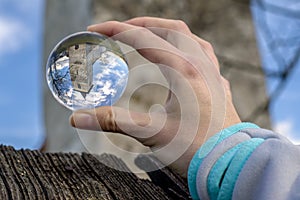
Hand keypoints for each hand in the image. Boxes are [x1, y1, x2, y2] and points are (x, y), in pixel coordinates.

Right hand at [69, 17, 240, 176]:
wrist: (230, 164)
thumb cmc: (195, 149)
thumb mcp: (151, 134)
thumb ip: (113, 122)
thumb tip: (78, 119)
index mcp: (183, 71)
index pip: (144, 39)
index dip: (116, 31)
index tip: (97, 30)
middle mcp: (200, 66)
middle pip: (170, 29)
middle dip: (142, 24)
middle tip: (120, 29)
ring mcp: (212, 73)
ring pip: (190, 38)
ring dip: (166, 32)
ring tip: (148, 35)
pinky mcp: (217, 85)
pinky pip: (203, 53)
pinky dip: (185, 46)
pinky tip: (179, 56)